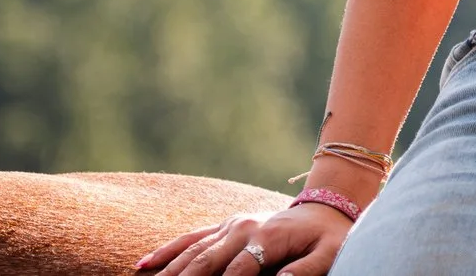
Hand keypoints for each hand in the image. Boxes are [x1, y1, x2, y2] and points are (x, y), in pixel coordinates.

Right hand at [134, 201, 351, 275]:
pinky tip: (145, 264)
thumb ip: (306, 271)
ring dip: (167, 271)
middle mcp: (242, 228)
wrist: (327, 206)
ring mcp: (230, 225)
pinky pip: (191, 238)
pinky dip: (168, 250)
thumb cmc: (330, 237)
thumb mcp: (329, 255)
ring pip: (191, 251)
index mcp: (265, 236)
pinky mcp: (225, 226)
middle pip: (204, 261)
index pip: (236, 272)